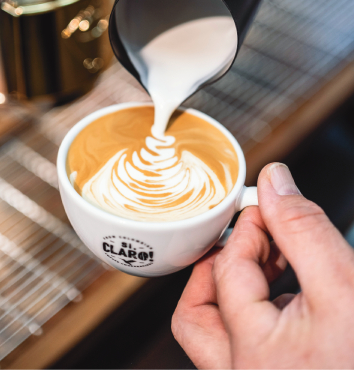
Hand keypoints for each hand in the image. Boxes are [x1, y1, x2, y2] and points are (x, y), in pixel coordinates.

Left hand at [172, 163, 353, 367]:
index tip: (267, 207)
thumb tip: (275, 182)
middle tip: (249, 239)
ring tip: (269, 264)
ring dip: (234, 291)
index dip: (248, 229)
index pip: (227, 269)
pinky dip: (261, 315)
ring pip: (215, 337)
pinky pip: (245, 350)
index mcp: (254, 353)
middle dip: (219, 266)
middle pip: (197, 315)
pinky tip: (294, 299)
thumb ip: (304, 231)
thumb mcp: (345, 288)